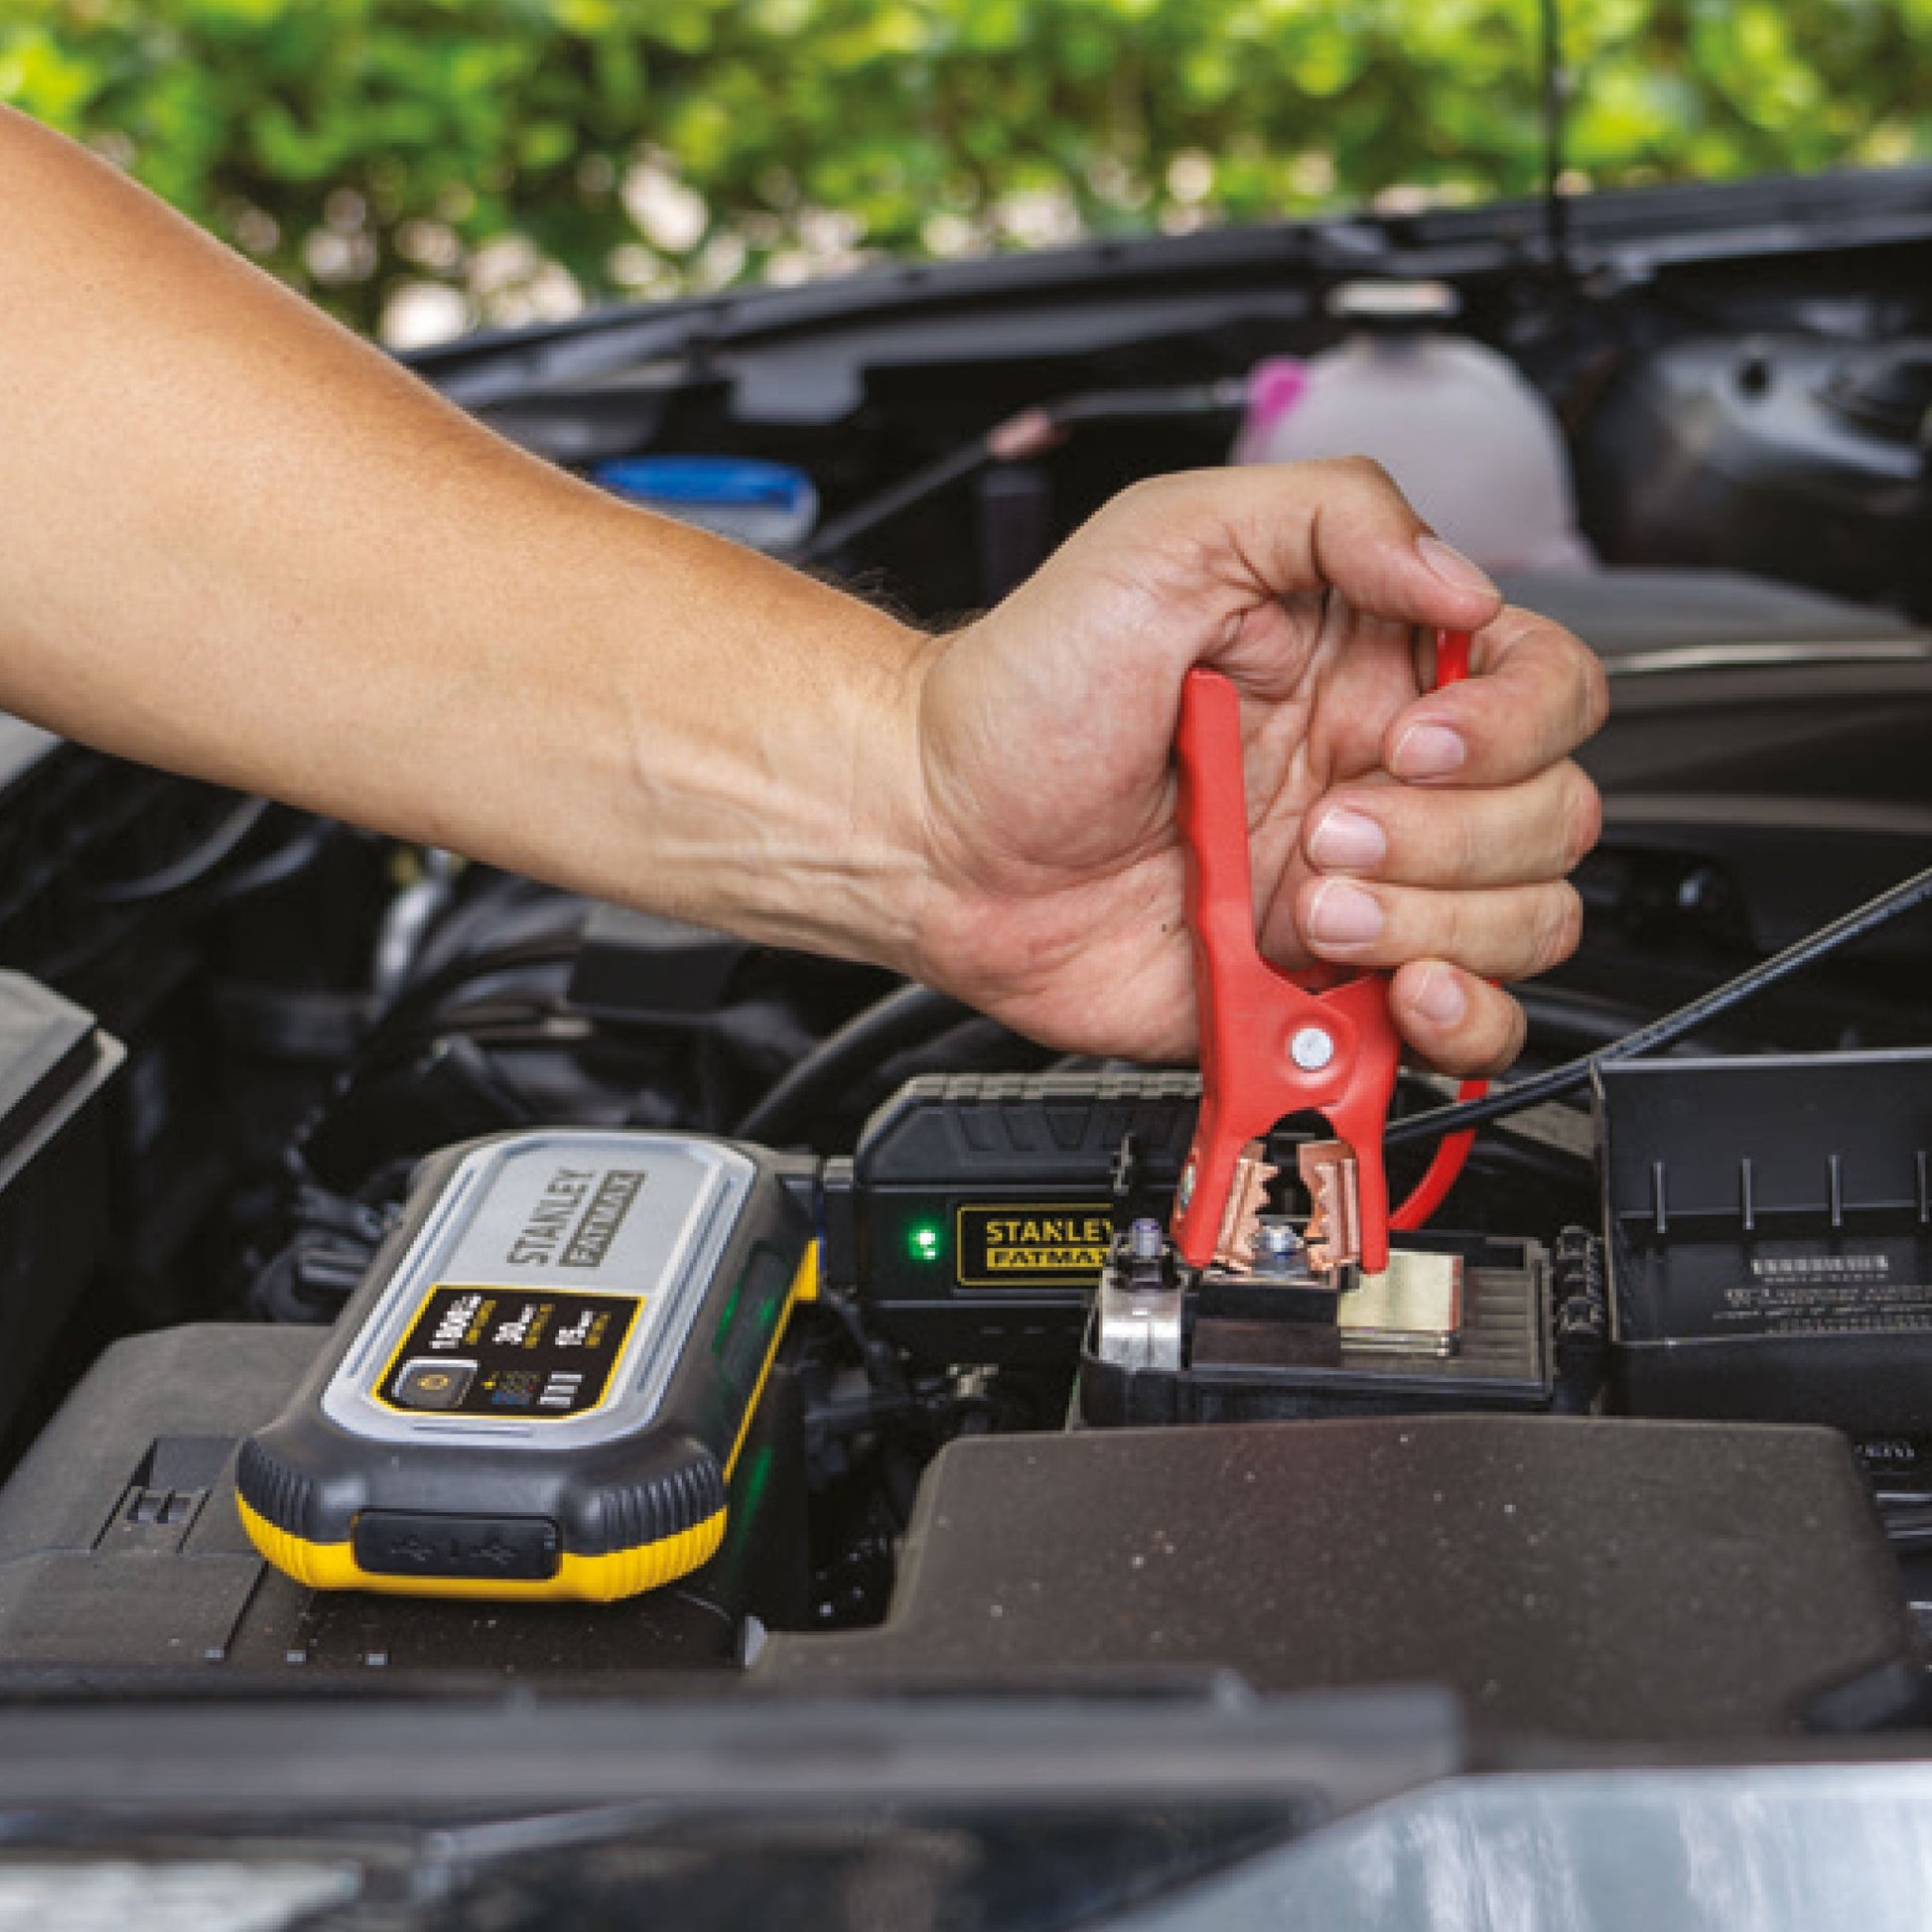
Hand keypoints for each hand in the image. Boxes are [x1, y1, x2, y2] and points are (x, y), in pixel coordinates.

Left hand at [905, 459, 1607, 1072]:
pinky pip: (1465, 1025)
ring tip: (1305, 903)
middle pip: (1551, 815)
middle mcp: (1383, 779)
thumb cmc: (1028, 691)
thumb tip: (1460, 578)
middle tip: (1325, 830)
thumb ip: (1332, 513)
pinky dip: (1458, 1022)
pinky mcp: (1326, 987)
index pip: (1546, 686)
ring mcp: (1365, 890)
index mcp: (1369, 665)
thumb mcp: (1166, 535)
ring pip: (1523, 921)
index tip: (1406, 743)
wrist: (941, 835)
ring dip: (1432, 923)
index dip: (1510, 725)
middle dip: (1448, 836)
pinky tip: (1392, 992)